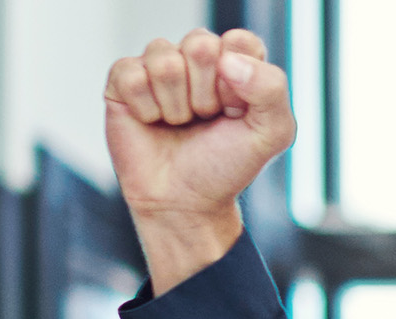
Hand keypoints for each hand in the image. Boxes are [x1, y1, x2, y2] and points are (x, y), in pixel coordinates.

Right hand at [100, 30, 291, 296]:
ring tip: (180, 123)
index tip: (238, 110)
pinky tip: (152, 121)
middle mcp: (196, 59)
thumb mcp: (272, 132)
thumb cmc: (227, 165)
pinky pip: (130, 73)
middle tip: (206, 118)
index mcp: (237, 64)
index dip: (239, 79)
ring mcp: (158, 68)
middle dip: (206, 92)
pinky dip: (145, 107)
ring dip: (176, 103)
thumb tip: (228, 59)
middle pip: (199, 44)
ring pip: (164, 58)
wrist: (184, 200)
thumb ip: (271, 88)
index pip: (240, 41)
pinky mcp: (123, 81)